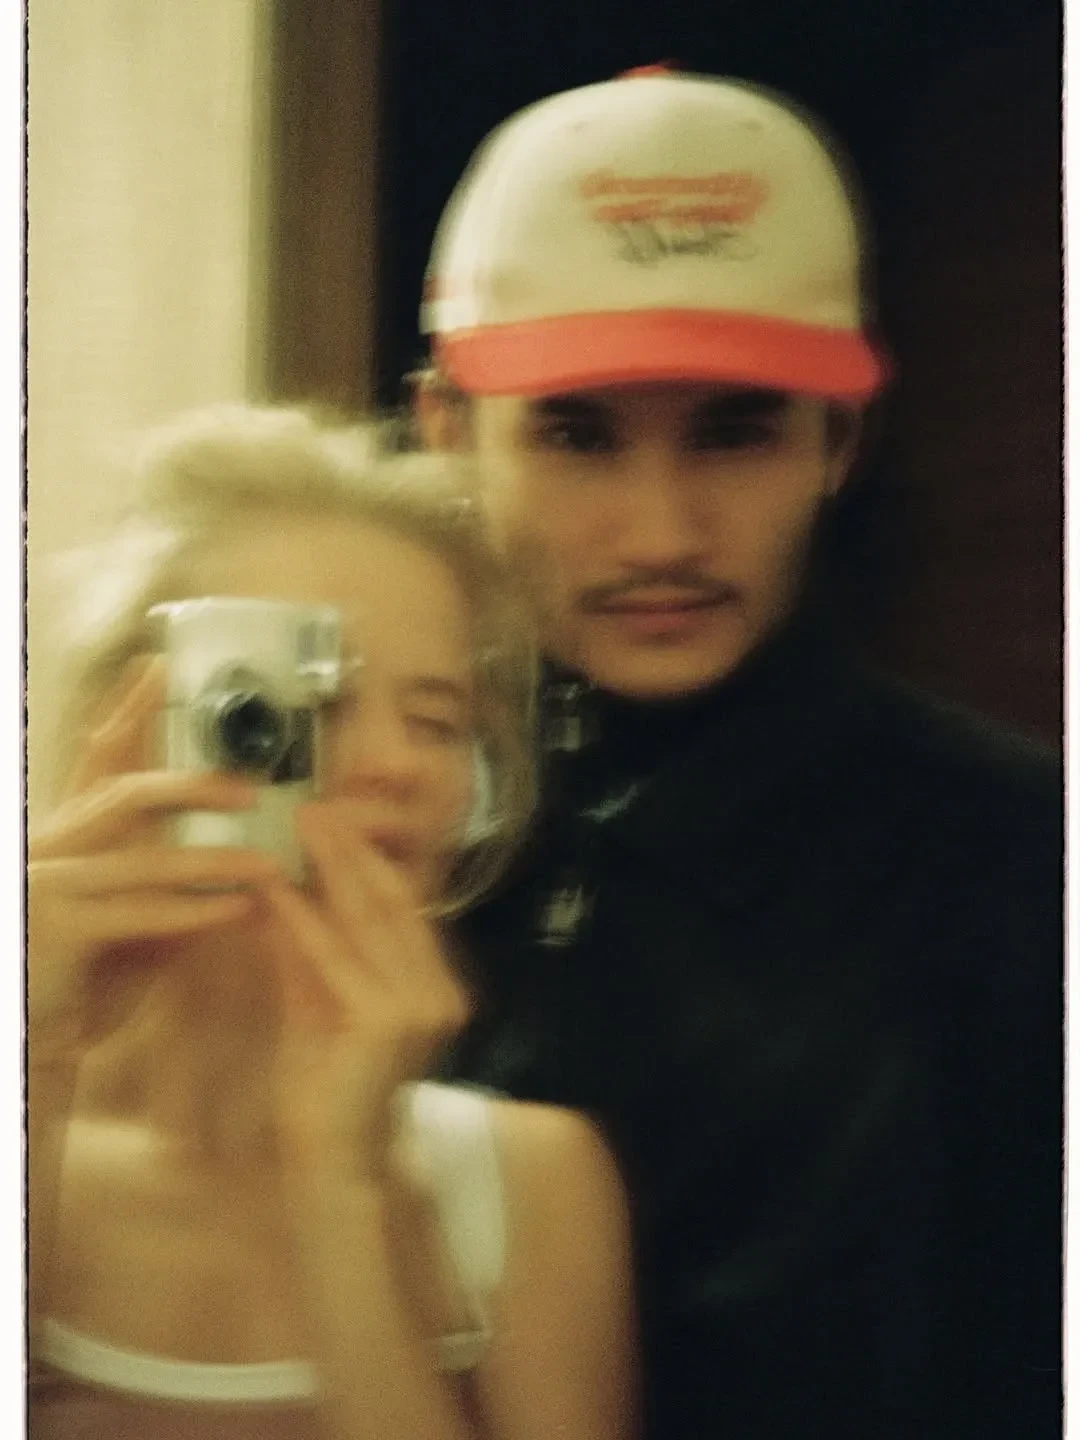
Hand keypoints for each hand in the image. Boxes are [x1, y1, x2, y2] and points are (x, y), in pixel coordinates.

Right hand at [28, 660, 284, 1061]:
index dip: (129, 709)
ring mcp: (49, 884)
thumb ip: (173, 884)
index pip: (99, 759)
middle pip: (124, 793)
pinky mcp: (56, 929)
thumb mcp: (135, 922)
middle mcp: (53, 847)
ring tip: (268, 865)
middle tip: (252, 788)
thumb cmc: (87, 980)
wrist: (37, 1044)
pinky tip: (236, 911)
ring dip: (213, 861)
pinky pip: (136, 912)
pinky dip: (191, 911)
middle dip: (191, 784)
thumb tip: (241, 856)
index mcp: (70, 834)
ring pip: (142, 857)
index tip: (161, 666)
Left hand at [259, 800, 470, 1183]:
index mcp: (434, 986)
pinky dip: (305, 919)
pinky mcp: (387, 1022)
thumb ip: (311, 951)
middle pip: (393, 900)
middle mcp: (440, 992)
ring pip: (370, 919)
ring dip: (330, 867)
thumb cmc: (326, 1093)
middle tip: (314, 804)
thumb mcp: (319, 1004)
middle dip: (350, 848)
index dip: (368, 857)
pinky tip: (277, 887)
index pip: (404, 904)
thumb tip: (286, 888)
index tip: (334, 816)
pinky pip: (339, 956)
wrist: (336, 1169)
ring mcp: (421, 1007)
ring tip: (299, 825)